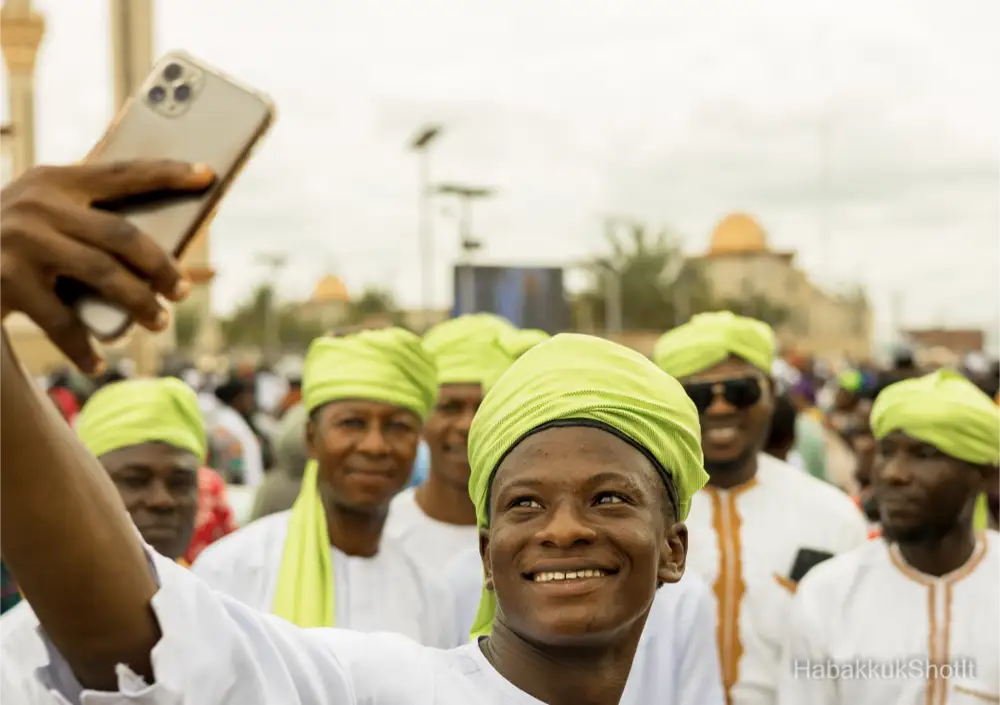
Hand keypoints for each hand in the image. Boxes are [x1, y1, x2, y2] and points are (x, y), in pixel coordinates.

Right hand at [0, 160, 213, 372]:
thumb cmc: (12, 241)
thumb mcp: (43, 215)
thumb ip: (90, 219)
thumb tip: (165, 252)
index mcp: (55, 180)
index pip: (123, 172)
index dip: (167, 173)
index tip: (208, 176)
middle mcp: (38, 205)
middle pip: (123, 235)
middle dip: (162, 266)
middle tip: (182, 291)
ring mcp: (20, 242)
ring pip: (102, 275)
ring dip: (139, 303)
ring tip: (159, 322)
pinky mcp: (4, 281)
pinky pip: (61, 321)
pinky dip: (84, 347)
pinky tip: (99, 362)